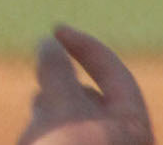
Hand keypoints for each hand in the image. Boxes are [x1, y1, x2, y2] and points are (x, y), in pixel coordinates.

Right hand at [16, 25, 152, 144]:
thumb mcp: (62, 104)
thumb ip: (57, 70)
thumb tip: (48, 42)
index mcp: (133, 124)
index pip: (114, 73)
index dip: (86, 46)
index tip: (56, 29)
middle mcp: (119, 139)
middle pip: (90, 95)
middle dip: (61, 78)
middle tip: (39, 70)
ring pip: (72, 116)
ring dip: (51, 103)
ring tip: (36, 109)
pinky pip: (60, 134)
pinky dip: (45, 125)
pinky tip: (30, 133)